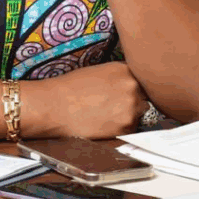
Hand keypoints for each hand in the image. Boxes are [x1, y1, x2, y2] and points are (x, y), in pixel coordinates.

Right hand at [23, 62, 149, 139]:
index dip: (134, 87)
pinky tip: (105, 124)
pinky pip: (131, 129)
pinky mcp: (125, 127)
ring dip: (129, 115)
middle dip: (134, 101)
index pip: (142, 79)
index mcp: (125, 69)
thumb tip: (132, 86)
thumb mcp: (99, 71)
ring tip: (108, 115)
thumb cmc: (70, 87)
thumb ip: (119, 77)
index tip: (125, 92)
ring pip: (140, 113)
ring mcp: (131, 108)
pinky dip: (122, 128)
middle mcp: (132, 86)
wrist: (54, 106)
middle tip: (114, 105)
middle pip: (144, 96)